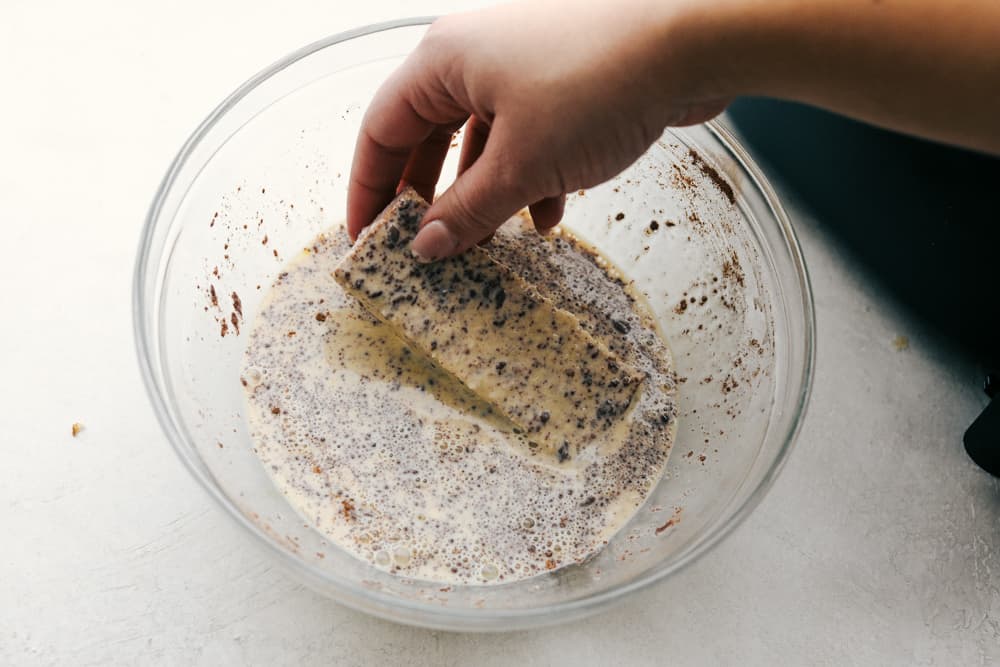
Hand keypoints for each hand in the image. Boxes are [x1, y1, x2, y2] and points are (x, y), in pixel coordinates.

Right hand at [346, 0, 728, 259]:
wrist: (691, 40)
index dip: (368, 189)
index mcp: (442, 62)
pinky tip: (545, 218)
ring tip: (485, 244)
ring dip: (482, 195)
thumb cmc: (598, 83)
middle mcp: (473, 59)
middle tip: (422, 247)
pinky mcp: (561, 86)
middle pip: (427, 137)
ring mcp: (520, 69)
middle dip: (428, 197)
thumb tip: (426, 246)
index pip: (381, 130)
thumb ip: (467, 210)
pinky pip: (526, 139)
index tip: (365, 239)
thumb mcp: (521, 164)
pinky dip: (527, 180)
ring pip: (481, 144)